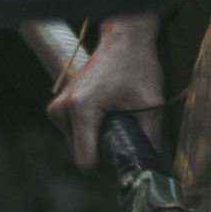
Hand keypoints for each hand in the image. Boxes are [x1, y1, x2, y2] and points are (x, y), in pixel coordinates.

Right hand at [48, 15, 166, 166]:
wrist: (124, 39)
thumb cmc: (137, 66)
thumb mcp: (152, 106)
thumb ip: (150, 142)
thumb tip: (151, 170)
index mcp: (82, 109)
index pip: (86, 163)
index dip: (108, 172)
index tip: (126, 166)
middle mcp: (63, 109)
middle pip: (81, 155)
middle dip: (103, 157)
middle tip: (128, 146)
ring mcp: (58, 106)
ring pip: (76, 146)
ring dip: (96, 146)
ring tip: (118, 131)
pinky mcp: (59, 105)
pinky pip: (73, 133)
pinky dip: (89, 135)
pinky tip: (107, 123)